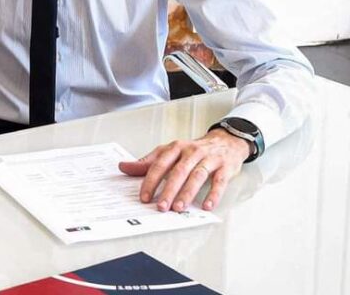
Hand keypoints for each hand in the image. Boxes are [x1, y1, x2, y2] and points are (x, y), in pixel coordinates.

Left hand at [118, 129, 250, 211]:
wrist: (225, 141)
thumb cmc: (193, 150)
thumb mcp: (169, 152)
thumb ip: (147, 162)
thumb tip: (123, 167)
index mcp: (175, 148)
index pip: (160, 164)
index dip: (151, 181)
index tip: (144, 197)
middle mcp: (191, 151)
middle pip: (178, 171)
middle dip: (168, 190)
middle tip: (161, 206)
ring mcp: (209, 159)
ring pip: (197, 176)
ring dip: (187, 193)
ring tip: (179, 208)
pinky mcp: (225, 167)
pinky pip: (219, 181)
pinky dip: (214, 194)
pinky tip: (207, 206)